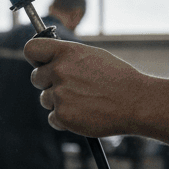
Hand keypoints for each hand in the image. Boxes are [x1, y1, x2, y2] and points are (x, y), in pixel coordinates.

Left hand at [25, 38, 150, 136]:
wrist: (137, 103)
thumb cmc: (117, 79)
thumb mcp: (93, 57)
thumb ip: (67, 57)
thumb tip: (45, 60)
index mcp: (67, 52)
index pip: (31, 49)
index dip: (35, 57)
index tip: (42, 63)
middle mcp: (60, 71)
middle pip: (35, 77)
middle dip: (48, 83)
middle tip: (72, 86)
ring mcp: (60, 94)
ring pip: (45, 99)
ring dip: (58, 102)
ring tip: (84, 100)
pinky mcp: (62, 115)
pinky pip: (52, 118)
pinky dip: (65, 119)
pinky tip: (84, 113)